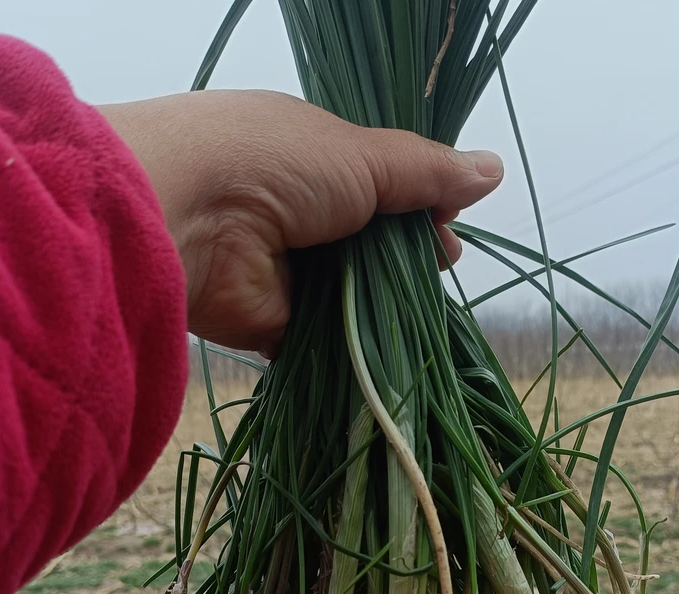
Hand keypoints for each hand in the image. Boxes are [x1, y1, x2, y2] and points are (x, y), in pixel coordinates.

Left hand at [99, 91, 502, 353]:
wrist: (187, 219)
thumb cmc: (271, 165)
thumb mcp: (362, 156)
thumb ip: (427, 172)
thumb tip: (492, 170)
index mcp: (313, 161)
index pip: (382, 187)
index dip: (420, 207)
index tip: (449, 226)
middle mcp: (298, 214)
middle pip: (371, 245)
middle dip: (408, 260)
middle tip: (438, 265)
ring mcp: (285, 270)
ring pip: (353, 294)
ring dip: (386, 304)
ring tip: (419, 309)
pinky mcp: (273, 324)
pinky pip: (326, 338)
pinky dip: (354, 346)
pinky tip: (391, 351)